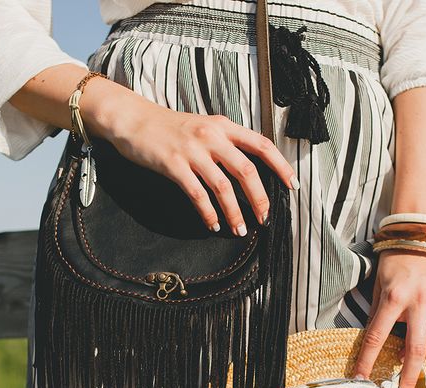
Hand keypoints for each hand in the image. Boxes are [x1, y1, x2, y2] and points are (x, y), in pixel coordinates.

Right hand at [80, 79, 296, 235]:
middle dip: (259, 198)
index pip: (261, 145)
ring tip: (239, 230)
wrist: (133, 119)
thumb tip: (247, 169)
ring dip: (234, 212)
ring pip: (223, 187)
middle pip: (247, 169)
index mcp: (223, 126)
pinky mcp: (173, 165)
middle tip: (264, 218)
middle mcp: (212, 136)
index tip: (292, 185)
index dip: (280, 166)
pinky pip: (197, 194)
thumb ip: (225, 142)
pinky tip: (212, 225)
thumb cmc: (169, 127)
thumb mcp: (203, 127)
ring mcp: (192, 151)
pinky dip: (208, 213)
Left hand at [351, 249, 425, 387]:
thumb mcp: (378, 284)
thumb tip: (374, 340)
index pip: (376, 336)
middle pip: (413, 349)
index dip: (367, 360)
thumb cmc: (395, 260)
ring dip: (425, 355)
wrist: (425, 237)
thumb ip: (378, 312)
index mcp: (394, 298)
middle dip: (407, 376)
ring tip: (413, 360)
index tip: (360, 378)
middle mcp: (418, 303)